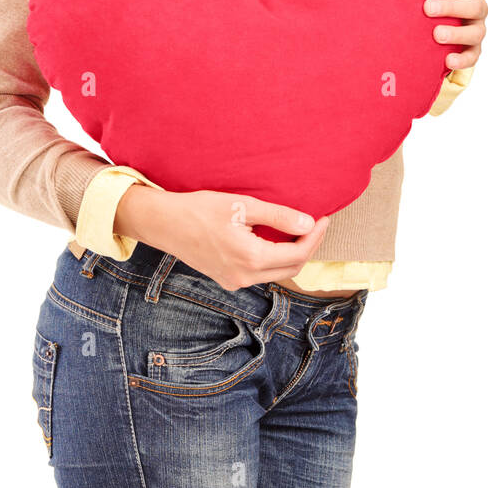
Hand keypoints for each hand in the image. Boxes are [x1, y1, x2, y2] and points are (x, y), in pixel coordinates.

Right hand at [113, 185, 329, 291]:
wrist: (164, 223)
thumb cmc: (199, 209)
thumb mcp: (241, 205)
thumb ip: (278, 216)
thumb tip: (308, 222)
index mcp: (250, 258)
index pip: (297, 253)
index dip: (315, 236)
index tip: (323, 218)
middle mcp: (244, 277)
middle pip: (290, 268)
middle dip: (307, 246)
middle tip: (315, 224)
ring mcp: (234, 282)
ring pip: (275, 273)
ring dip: (291, 254)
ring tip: (298, 230)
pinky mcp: (226, 280)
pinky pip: (259, 273)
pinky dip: (272, 258)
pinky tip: (273, 240)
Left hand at [424, 0, 487, 69]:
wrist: (434, 25)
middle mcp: (477, 7)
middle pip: (473, 6)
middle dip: (451, 6)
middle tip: (426, 8)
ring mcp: (477, 30)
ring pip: (475, 33)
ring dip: (456, 34)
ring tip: (436, 35)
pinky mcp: (472, 51)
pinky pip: (472, 57)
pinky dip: (462, 60)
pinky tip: (447, 61)